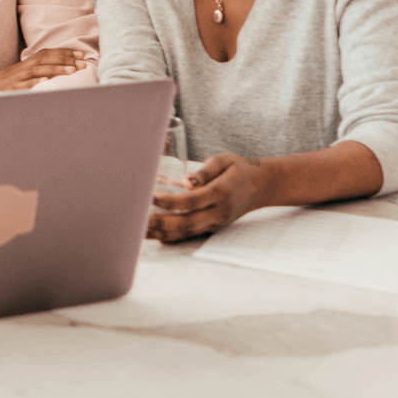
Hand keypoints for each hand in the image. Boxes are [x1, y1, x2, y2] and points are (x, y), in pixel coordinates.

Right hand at [0, 48, 86, 91]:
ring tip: (72, 71)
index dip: (65, 53)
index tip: (82, 55)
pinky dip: (35, 83)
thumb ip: (37, 75)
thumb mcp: (21, 78)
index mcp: (26, 65)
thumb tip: (58, 75)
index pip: (48, 53)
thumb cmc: (2, 87)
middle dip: (66, 60)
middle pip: (46, 59)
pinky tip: (46, 82)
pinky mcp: (10, 89)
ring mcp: (16, 79)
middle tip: (83, 63)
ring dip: (56, 70)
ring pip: (38, 70)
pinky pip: (24, 85)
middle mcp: (22, 69)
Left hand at [147, 153, 273, 241]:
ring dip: (161, 233)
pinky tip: (151, 235)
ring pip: (186, 232)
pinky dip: (169, 237)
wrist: (261, 186)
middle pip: (186, 222)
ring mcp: (215, 223)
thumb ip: (205, 171)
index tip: (151, 197)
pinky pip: (188, 235)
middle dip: (160, 222)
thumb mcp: (224, 160)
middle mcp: (218, 212)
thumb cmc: (238, 169)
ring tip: (136, 230)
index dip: (171, 201)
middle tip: (136, 218)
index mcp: (221, 193)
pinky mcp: (211, 228)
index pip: (192, 201)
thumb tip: (186, 182)